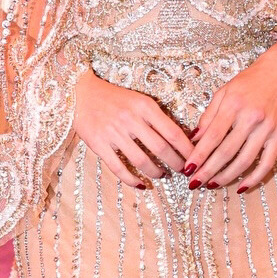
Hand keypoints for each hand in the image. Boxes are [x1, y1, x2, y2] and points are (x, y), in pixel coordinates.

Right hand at [72, 69, 193, 188]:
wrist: (81, 93)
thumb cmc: (115, 98)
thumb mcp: (140, 101)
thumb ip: (157, 118)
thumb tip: (182, 139)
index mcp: (145, 106)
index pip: (173, 132)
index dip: (187, 149)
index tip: (195, 159)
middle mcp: (131, 119)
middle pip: (161, 148)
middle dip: (176, 163)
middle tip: (182, 171)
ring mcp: (114, 133)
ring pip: (142, 160)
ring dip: (156, 172)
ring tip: (162, 175)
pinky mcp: (98, 144)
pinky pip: (119, 168)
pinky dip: (132, 180)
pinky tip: (141, 184)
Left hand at [185, 33, 276, 190]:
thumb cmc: (249, 81)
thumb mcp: (224, 92)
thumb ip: (208, 116)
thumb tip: (193, 139)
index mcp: (234, 105)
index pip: (212, 136)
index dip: (199, 156)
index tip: (187, 170)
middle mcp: (251, 117)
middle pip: (226, 152)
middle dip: (208, 171)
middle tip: (194, 184)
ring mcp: (267, 128)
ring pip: (245, 160)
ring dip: (227, 177)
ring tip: (212, 185)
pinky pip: (267, 162)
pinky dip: (254, 178)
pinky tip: (241, 187)